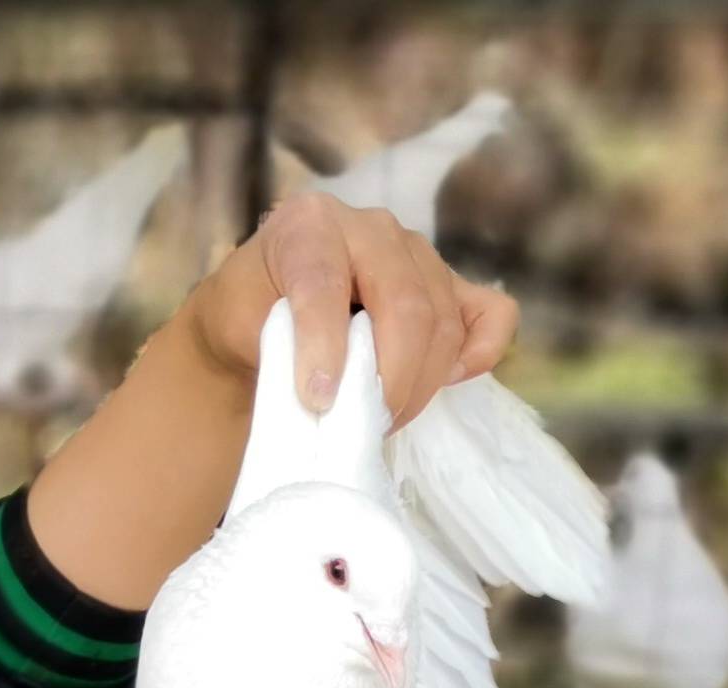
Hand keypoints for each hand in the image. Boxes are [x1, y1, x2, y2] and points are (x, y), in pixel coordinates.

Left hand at [177, 192, 520, 432]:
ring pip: (444, 322)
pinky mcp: (451, 282)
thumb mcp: (235, 326)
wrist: (259, 314)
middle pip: (405, 307)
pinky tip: (447, 381)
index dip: (324, 346)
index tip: (317, 400)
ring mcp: (418, 252)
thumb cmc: (246, 319)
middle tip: (363, 424)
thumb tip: (327, 391)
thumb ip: (274, 345)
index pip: (325, 283)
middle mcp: (371, 227)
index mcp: (308, 224)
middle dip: (388, 379)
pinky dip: (481, 353)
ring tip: (382, 418)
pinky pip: (491, 314)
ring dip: (420, 384)